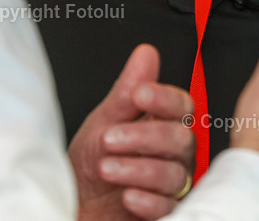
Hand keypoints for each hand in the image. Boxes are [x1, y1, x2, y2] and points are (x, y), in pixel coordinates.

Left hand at [70, 44, 195, 219]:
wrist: (76, 205)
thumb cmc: (91, 164)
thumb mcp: (104, 121)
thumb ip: (127, 91)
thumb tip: (146, 54)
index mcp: (164, 125)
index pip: (181, 106)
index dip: (164, 98)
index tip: (140, 93)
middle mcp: (174, 154)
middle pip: (181, 139)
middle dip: (144, 136)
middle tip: (110, 138)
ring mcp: (172, 185)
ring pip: (174, 174)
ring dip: (138, 169)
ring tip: (106, 167)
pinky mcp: (167, 213)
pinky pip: (169, 208)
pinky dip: (148, 201)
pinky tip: (127, 196)